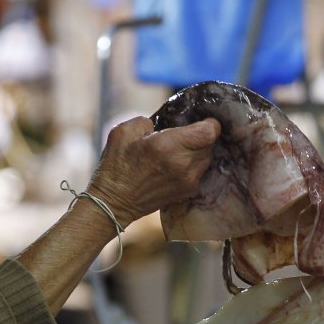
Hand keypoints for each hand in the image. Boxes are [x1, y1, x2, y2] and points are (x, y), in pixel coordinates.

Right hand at [86, 116, 220, 227]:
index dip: (210, 123)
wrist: (114, 203)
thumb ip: (147, 121)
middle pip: (210, 144)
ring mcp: (188, 182)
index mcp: (168, 146)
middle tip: (184, 134)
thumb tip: (162, 123)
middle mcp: (183, 165)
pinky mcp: (187, 192)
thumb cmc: (116, 166)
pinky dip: (193, 165)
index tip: (201, 120)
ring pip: (207, 158)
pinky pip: (200, 172)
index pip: (209, 132)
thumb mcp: (124, 132)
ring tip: (178, 150)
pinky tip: (175, 164)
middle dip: (201, 136)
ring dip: (197, 151)